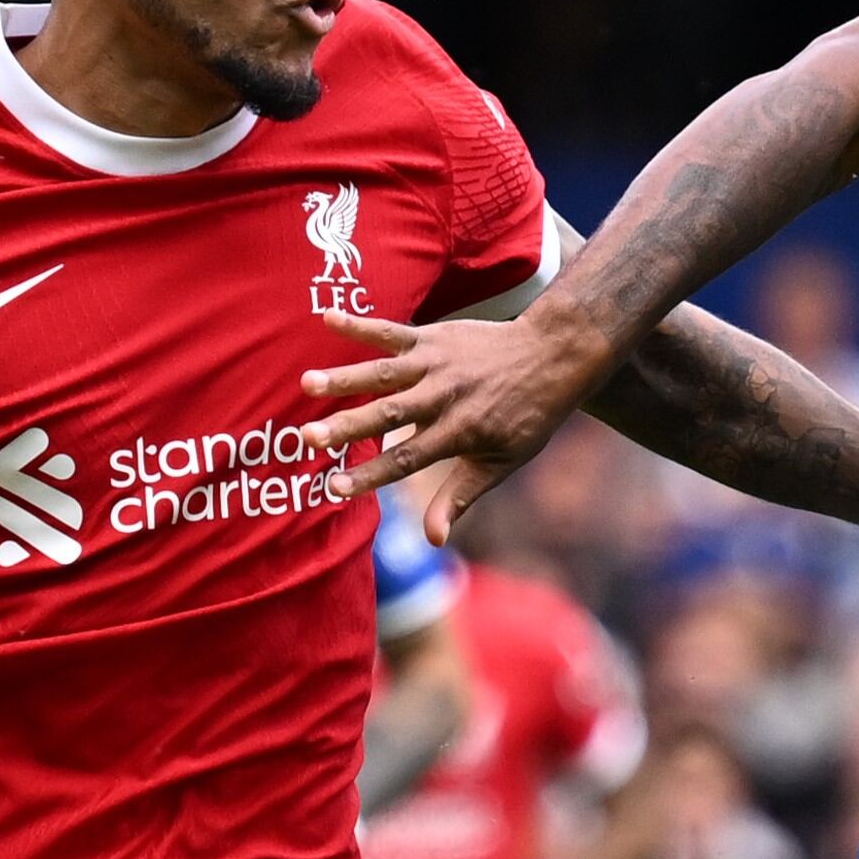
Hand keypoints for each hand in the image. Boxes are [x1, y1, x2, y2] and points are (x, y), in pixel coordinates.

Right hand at [297, 306, 606, 544]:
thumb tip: (433, 539)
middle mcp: (444, 398)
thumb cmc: (525, 417)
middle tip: (308, 437)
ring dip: (345, 377)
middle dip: (349, 426)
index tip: (334, 487)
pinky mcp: (433, 337)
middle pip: (389, 415)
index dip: (371, 475)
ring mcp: (436, 365)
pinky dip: (360, 324)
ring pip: (384, 373)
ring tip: (307, 383)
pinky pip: (391, 331)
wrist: (551, 356)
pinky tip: (326, 318)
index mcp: (459, 432)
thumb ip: (460, 497)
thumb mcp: (501, 462)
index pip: (407, 459)